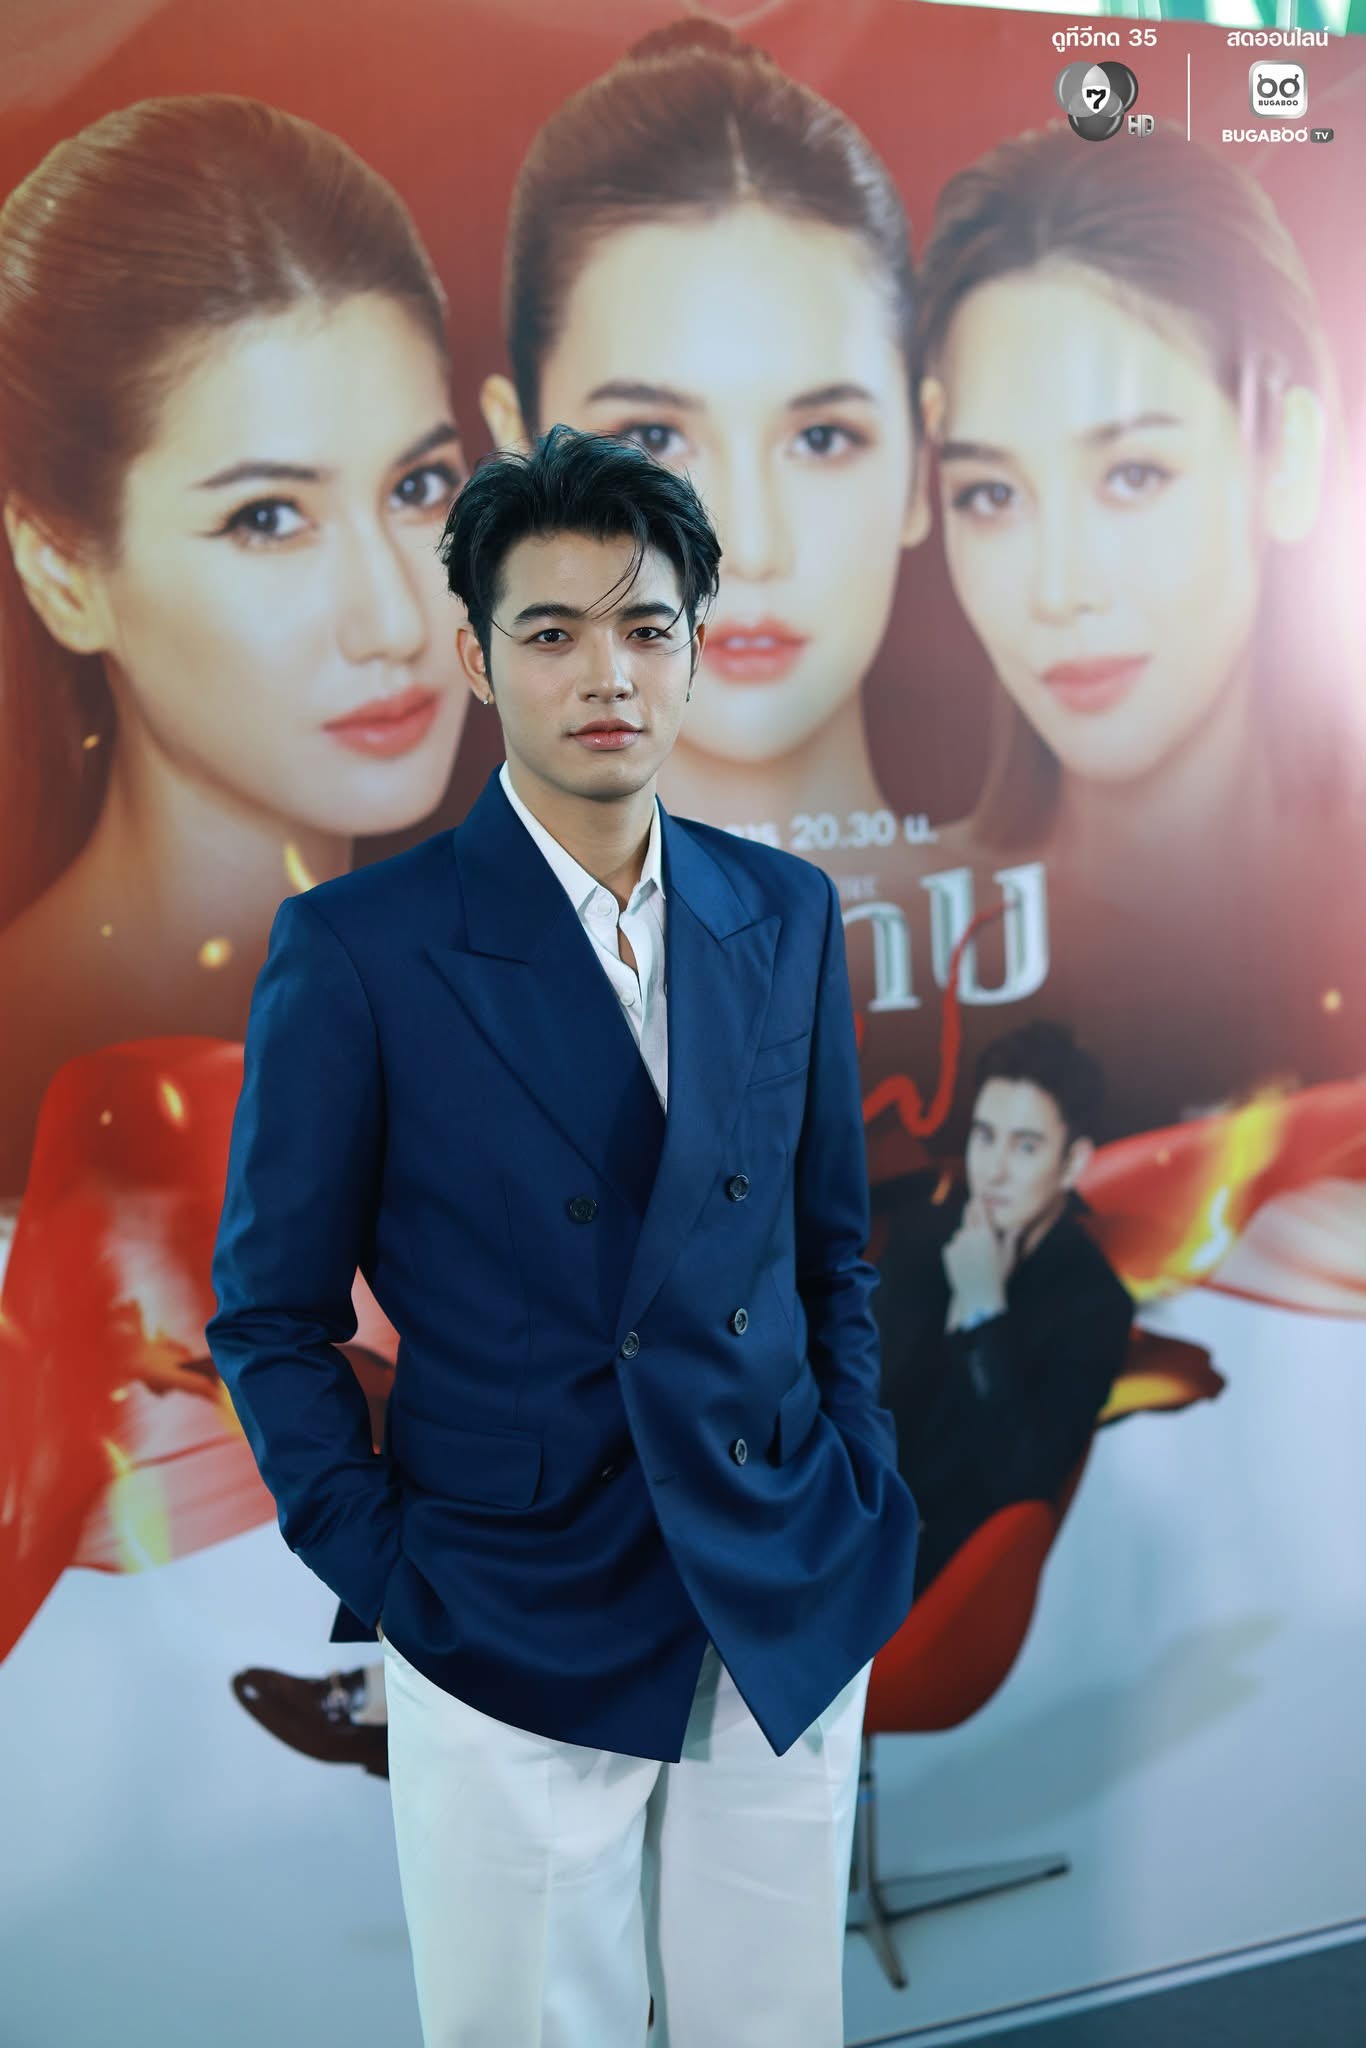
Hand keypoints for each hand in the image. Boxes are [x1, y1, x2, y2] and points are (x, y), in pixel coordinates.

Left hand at [943, 1197, 1014, 1327]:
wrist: (979, 1295)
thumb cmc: (998, 1275)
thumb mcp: (1008, 1255)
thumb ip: (1011, 1237)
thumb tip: (1019, 1223)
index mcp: (986, 1233)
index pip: (980, 1208)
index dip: (979, 1200)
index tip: (979, 1195)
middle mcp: (970, 1235)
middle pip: (967, 1214)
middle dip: (971, 1209)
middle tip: (973, 1207)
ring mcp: (957, 1243)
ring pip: (960, 1232)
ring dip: (965, 1233)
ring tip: (974, 1246)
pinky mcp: (948, 1253)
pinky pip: (953, 1245)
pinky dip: (958, 1248)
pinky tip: (966, 1258)